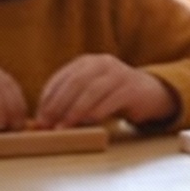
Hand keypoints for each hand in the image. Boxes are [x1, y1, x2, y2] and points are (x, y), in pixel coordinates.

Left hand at [35, 53, 176, 128]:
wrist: (150, 94)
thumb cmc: (112, 96)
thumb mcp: (89, 92)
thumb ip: (69, 100)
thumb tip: (42, 122)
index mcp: (86, 62)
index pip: (61, 79)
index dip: (47, 99)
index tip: (39, 119)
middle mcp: (102, 63)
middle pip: (74, 83)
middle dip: (57, 106)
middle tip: (47, 125)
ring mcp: (119, 74)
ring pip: (91, 91)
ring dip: (74, 112)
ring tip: (63, 128)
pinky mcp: (132, 88)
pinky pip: (111, 100)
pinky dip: (96, 112)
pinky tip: (86, 123)